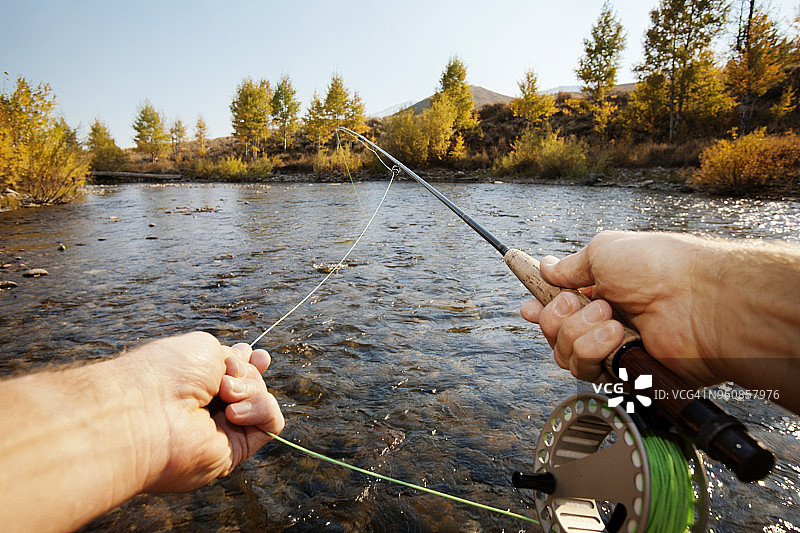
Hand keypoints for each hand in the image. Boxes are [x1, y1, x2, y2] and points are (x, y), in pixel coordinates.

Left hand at [126, 332, 284, 492]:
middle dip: (248, 373)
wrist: (146, 414)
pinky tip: (233, 414)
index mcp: (195, 378)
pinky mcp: (235, 450)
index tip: (256, 356)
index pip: (234, 371)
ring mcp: (222, 428)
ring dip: (250, 390)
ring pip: (264, 399)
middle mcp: (208, 404)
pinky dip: (261, 411)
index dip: (250, 362)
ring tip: (224, 394)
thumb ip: (233, 358)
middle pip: (253, 381)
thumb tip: (250, 368)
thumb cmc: (166, 375)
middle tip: (223, 380)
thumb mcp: (205, 349)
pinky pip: (271, 425)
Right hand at [519, 231, 723, 386]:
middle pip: (552, 331)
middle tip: (583, 303)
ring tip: (611, 319)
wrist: (698, 301)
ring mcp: (611, 347)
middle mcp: (602, 319)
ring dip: (579, 333)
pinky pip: (585, 369)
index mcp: (599, 289)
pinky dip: (595, 350)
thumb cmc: (657, 268)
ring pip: (563, 353)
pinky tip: (617, 337)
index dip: (539, 306)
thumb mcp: (603, 251)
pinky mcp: (621, 372)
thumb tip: (546, 266)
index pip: (557, 304)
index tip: (527, 306)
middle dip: (557, 317)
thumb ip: (569, 266)